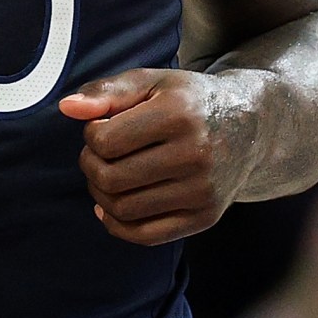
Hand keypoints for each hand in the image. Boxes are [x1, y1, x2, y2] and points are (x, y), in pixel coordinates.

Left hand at [58, 67, 259, 244]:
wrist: (251, 126)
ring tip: (107, 174)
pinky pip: (146, 235)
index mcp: (178, 114)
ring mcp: (202, 191)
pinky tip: (110, 207)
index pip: (105, 140)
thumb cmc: (189, 101)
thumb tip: (67, 108)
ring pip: (123, 209)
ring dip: (100, 194)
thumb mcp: (151, 82)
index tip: (102, 126)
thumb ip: (107, 91)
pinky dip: (117, 225)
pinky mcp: (205, 217)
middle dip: (91, 166)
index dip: (91, 134)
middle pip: (111, 178)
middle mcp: (195, 155)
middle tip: (99, 154)